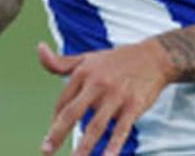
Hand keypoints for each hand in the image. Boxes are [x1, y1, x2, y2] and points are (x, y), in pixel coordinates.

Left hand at [37, 40, 173, 155]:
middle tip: (46, 151)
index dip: (55, 121)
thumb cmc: (118, 60)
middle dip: (57, 134)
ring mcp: (116, 95)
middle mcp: (98, 84)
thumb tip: (39, 48)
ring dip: (84, 147)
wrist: (155, 56)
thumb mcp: (88, 58)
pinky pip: (121, 130)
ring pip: (96, 126)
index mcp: (83, 73)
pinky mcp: (134, 105)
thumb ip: (61, 61)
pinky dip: (113, 146)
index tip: (51, 137)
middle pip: (73, 113)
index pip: (63, 102)